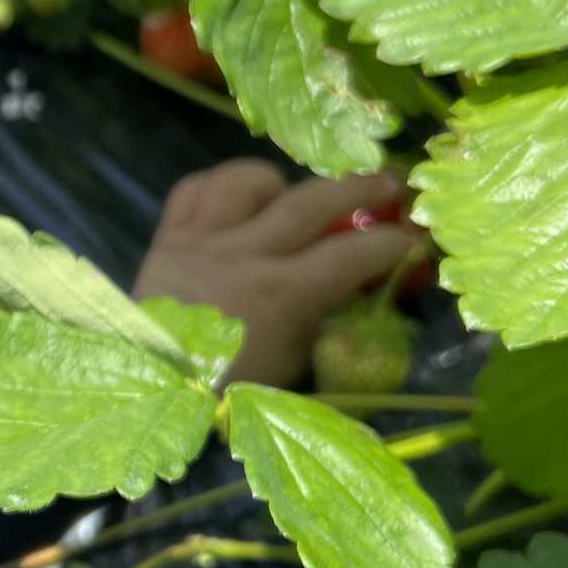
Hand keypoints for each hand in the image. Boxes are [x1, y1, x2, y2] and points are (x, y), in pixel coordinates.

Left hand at [133, 160, 422, 387]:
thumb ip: (325, 317)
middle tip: (389, 184)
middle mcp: (244, 255)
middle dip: (358, 189)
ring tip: (292, 194)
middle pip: (310, 203)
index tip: (414, 238)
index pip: (351, 255)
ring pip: (247, 182)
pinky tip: (237, 200)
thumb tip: (359, 286)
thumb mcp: (293, 360)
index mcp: (282, 294)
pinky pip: (194, 189)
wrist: (153, 385)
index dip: (391, 243)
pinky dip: (220, 186)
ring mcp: (203, 239)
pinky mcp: (168, 235)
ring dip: (279, 181)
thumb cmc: (228, 383)